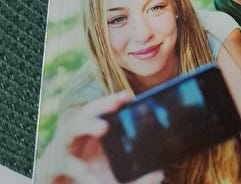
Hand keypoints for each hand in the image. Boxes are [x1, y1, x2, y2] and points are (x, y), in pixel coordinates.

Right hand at [35, 91, 164, 183]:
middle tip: (117, 101)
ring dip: (88, 125)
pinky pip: (65, 164)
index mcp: (91, 129)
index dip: (114, 100)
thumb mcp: (111, 175)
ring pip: (72, 128)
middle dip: (102, 104)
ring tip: (104, 126)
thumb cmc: (87, 172)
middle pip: (88, 111)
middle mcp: (77, 132)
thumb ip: (134, 176)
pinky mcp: (53, 166)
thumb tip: (158, 175)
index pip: (102, 109)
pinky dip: (79, 169)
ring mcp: (63, 146)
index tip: (129, 96)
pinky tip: (90, 175)